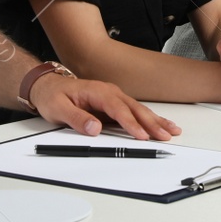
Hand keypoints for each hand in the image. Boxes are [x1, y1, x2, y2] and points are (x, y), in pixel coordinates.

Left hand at [30, 75, 181, 141]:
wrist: (48, 86)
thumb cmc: (53, 96)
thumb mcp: (58, 108)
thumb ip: (77, 119)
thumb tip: (94, 128)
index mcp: (97, 92)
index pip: (118, 109)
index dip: (130, 123)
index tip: (141, 136)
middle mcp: (109, 92)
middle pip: (134, 108)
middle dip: (152, 122)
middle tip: (166, 134)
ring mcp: (114, 97)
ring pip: (139, 110)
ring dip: (156, 120)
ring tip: (172, 130)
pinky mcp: (114, 105)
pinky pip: (135, 112)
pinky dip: (149, 119)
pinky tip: (160, 125)